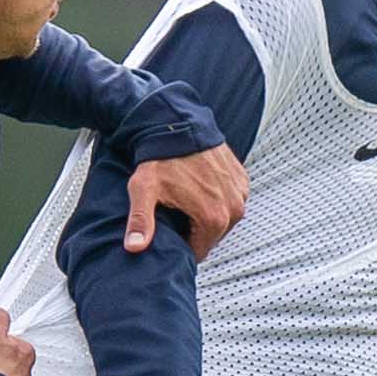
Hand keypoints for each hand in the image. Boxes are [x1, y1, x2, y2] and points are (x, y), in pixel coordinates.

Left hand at [125, 145, 248, 258]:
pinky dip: (218, 199)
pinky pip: (231, 202)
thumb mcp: (144, 190)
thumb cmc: (160, 157)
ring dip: (208, 215)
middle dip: (195, 230)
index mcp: (213, 218)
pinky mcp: (242, 180)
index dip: (182, 245)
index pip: (199, 252)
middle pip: (212, 237)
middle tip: (177, 212)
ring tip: (189, 199)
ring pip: (223, 221)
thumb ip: (141, 222)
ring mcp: (240, 194)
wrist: (178, 124)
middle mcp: (233, 208)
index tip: (170, 230)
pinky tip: (202, 188)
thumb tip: (134, 247)